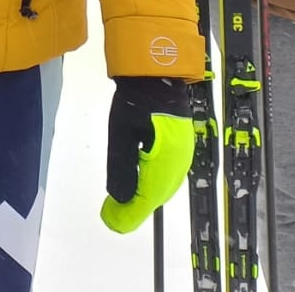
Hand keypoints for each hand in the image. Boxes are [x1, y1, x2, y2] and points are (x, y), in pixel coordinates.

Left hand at [100, 77, 193, 233]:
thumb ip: (121, 167)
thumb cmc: (136, 100)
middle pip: (156, 196)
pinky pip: (166, 176)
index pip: (147, 199)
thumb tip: (118, 199)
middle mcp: (179, 164)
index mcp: (166, 162)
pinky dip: (152, 185)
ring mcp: (183, 157)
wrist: (157, 72)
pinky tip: (140, 185)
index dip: (128, 214)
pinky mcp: (181, 149)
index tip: (111, 222)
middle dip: (135, 209)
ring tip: (122, 205)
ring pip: (162, 187)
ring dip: (143, 197)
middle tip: (112, 216)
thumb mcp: (121, 134)